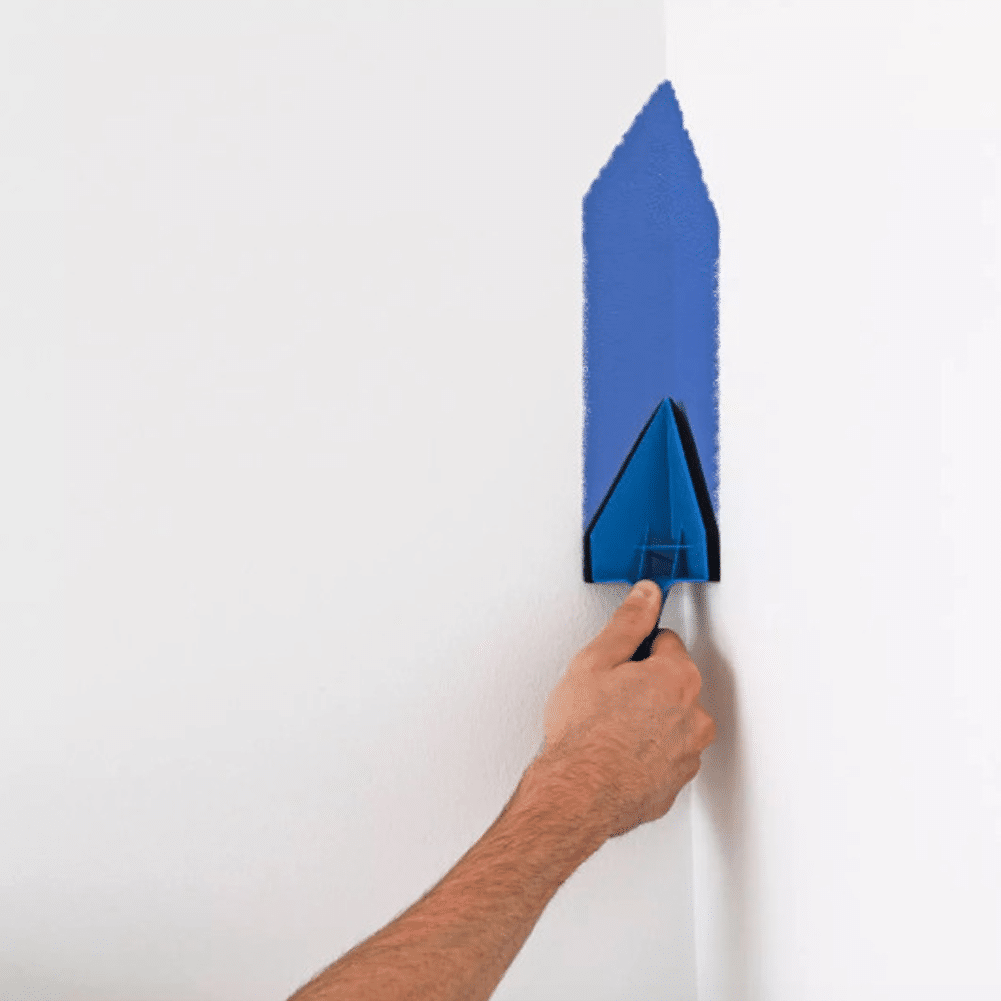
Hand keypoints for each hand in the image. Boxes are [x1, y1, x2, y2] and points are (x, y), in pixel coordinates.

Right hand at [537, 580, 715, 838]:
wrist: (576, 795)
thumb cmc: (583, 735)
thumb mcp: (595, 660)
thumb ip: (628, 621)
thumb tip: (646, 595)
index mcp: (679, 678)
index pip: (666, 641)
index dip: (636, 648)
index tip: (618, 662)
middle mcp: (695, 716)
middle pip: (672, 682)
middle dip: (644, 684)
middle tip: (607, 696)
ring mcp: (688, 753)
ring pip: (671, 720)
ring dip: (649, 719)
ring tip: (610, 728)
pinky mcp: (675, 783)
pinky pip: (665, 755)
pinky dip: (646, 752)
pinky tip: (616, 752)